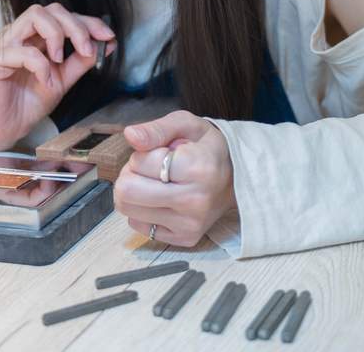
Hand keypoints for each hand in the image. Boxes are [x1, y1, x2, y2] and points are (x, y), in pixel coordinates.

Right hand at [0, 4, 115, 151]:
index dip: (88, 21)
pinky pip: (23, 50)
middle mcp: (20, 33)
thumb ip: (82, 60)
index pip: (64, 15)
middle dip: (76, 26)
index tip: (108, 36)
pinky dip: (41, 65)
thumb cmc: (30, 102)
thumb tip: (107, 43)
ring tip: (60, 61)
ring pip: (35, 15)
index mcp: (35, 35)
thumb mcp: (64, 79)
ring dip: (57, 35)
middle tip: (87, 50)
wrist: (7, 128)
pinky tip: (45, 81)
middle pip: (51, 9)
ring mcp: (6, 43)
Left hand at [115, 111, 235, 246]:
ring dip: (135, 193)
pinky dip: (143, 210)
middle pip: (127, 191)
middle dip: (130, 174)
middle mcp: (195, 200)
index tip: (161, 153)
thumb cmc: (206, 148)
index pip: (139, 162)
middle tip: (149, 169)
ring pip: (128, 209)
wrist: (236, 179)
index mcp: (197, 167)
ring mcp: (190, 224)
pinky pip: (138, 225)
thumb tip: (131, 136)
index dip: (142, 154)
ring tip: (156, 183)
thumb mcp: (185, 125)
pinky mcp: (184, 238)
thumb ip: (156, 129)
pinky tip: (161, 200)